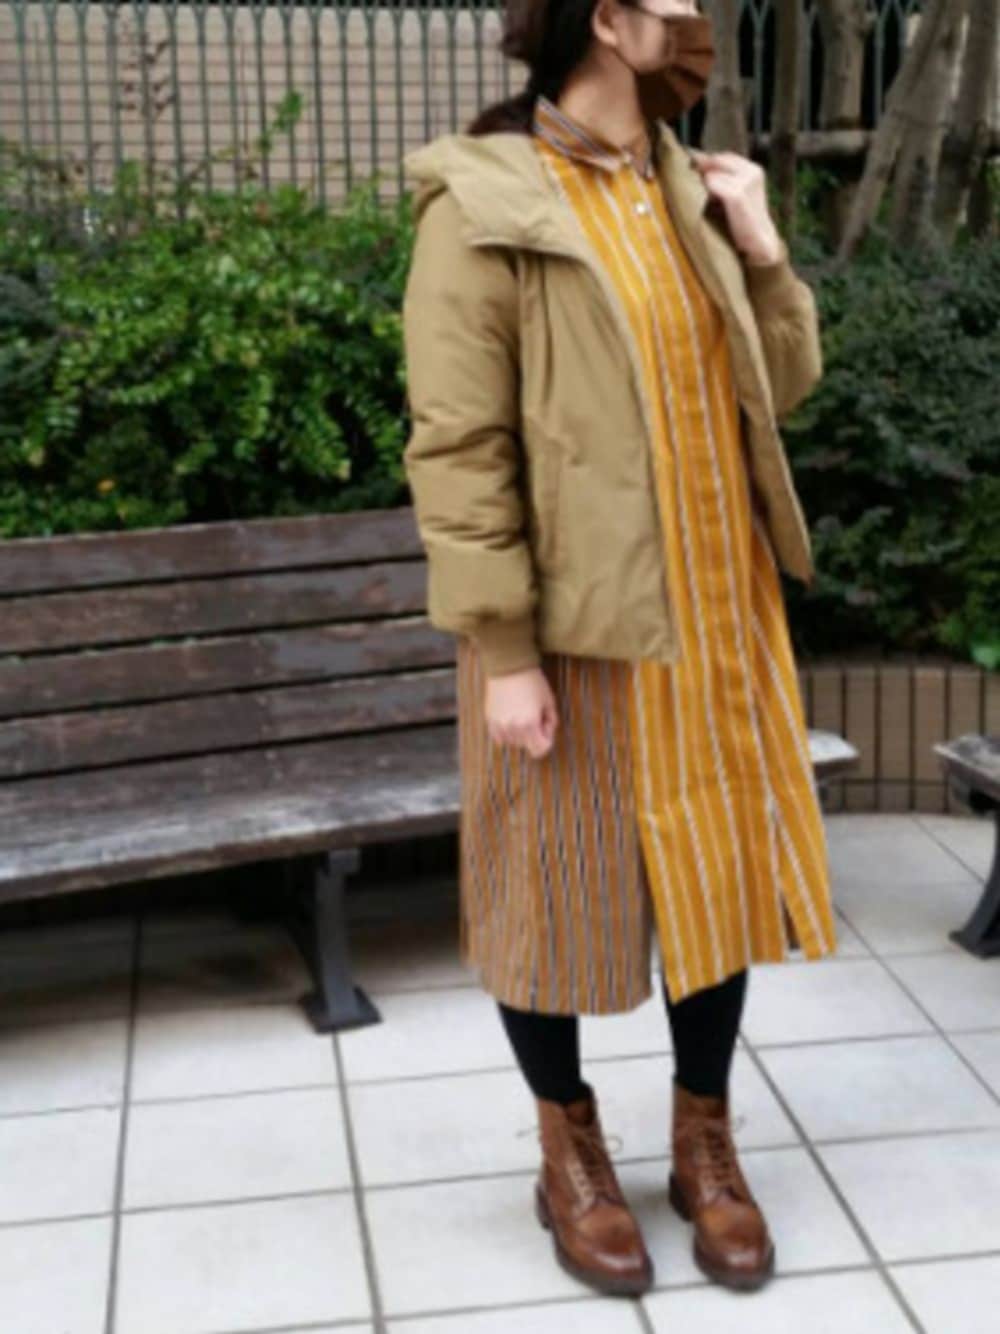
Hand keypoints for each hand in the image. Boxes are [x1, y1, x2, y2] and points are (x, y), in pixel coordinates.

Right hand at [485, 666, 558, 758]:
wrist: (509, 666)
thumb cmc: (532, 682)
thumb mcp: (549, 701)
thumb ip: (552, 722)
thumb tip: (546, 733)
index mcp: (530, 724)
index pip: (540, 750)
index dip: (547, 740)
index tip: (545, 726)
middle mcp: (513, 728)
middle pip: (527, 746)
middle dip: (534, 735)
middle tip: (535, 715)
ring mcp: (499, 725)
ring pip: (513, 743)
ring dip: (520, 734)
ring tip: (521, 714)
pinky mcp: (490, 720)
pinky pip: (499, 738)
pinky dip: (506, 733)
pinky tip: (510, 719)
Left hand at [688, 149, 782, 264]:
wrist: (759, 241)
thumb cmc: (743, 220)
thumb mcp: (736, 193)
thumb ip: (723, 178)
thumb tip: (698, 163)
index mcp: (754, 169)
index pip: (724, 156)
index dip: (709, 162)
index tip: (697, 170)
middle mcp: (752, 172)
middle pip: (717, 160)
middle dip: (706, 171)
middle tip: (701, 186)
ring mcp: (746, 182)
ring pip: (712, 173)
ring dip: (707, 186)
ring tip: (714, 201)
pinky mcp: (737, 195)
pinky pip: (712, 184)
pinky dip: (709, 193)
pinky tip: (715, 204)